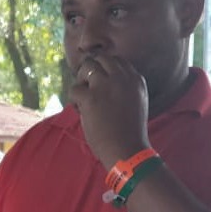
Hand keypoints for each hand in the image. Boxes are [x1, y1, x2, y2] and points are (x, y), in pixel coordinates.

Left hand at [69, 54, 150, 169]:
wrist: (128, 152)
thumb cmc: (130, 134)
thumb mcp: (136, 104)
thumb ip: (124, 89)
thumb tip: (101, 81)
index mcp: (136, 80)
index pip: (117, 61)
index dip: (105, 70)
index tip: (100, 84)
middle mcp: (123, 78)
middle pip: (102, 59)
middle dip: (92, 71)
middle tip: (88, 88)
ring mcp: (107, 86)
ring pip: (87, 67)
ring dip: (82, 81)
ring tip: (83, 99)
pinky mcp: (92, 97)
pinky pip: (75, 89)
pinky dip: (74, 100)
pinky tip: (80, 111)